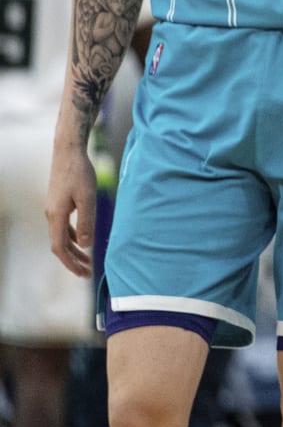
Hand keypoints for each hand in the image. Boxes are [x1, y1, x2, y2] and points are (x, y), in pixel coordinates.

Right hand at [45, 143, 97, 277]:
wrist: (68, 152)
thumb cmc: (80, 173)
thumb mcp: (88, 198)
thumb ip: (87, 222)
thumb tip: (85, 245)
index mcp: (56, 216)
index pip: (59, 248)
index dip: (71, 263)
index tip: (83, 274)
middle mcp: (51, 215)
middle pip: (59, 246)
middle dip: (73, 261)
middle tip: (88, 273)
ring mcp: (53, 210)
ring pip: (61, 237)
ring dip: (74, 250)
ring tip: (88, 260)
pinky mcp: (58, 204)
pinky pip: (64, 227)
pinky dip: (73, 237)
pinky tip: (83, 240)